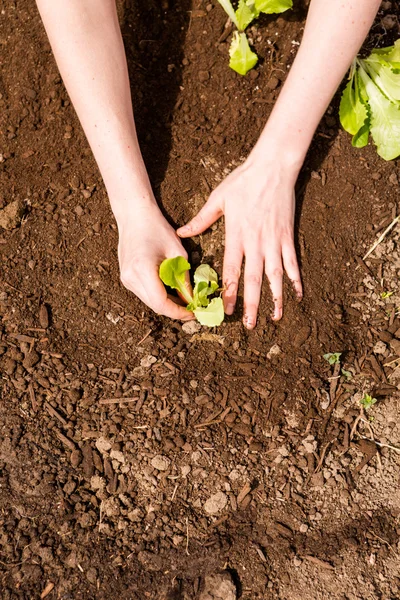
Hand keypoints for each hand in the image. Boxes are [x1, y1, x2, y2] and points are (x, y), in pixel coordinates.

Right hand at [117, 203, 192, 320]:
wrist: (134, 215)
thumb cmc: (158, 228)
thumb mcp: (178, 252)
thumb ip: (183, 278)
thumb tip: (191, 299)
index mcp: (143, 270)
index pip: (161, 303)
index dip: (178, 312)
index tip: (193, 312)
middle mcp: (130, 277)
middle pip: (154, 305)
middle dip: (174, 309)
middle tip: (192, 307)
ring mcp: (125, 279)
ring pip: (149, 301)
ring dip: (167, 303)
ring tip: (183, 298)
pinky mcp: (125, 277)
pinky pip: (144, 293)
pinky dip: (158, 294)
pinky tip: (170, 288)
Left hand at [177, 157, 302, 328]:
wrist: (273, 166)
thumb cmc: (243, 181)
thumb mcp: (217, 198)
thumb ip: (201, 219)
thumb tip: (182, 232)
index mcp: (237, 235)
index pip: (231, 270)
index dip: (229, 292)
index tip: (226, 310)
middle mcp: (256, 242)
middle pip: (253, 279)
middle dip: (250, 304)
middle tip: (248, 324)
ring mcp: (274, 241)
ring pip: (275, 276)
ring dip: (275, 298)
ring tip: (276, 317)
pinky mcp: (287, 236)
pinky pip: (292, 262)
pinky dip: (295, 279)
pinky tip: (298, 295)